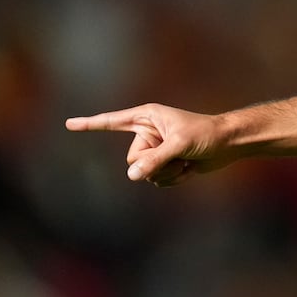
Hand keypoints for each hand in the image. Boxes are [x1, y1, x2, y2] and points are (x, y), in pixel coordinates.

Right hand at [66, 104, 229, 186]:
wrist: (229, 144)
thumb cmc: (206, 134)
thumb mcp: (180, 145)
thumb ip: (155, 160)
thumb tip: (131, 175)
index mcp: (147, 117)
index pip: (112, 121)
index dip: (89, 124)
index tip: (68, 124)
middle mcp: (148, 132)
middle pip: (132, 159)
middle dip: (153, 163)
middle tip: (177, 154)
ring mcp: (156, 149)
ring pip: (143, 173)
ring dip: (166, 173)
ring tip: (185, 160)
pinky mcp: (165, 164)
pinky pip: (156, 180)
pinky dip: (173, 179)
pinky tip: (188, 169)